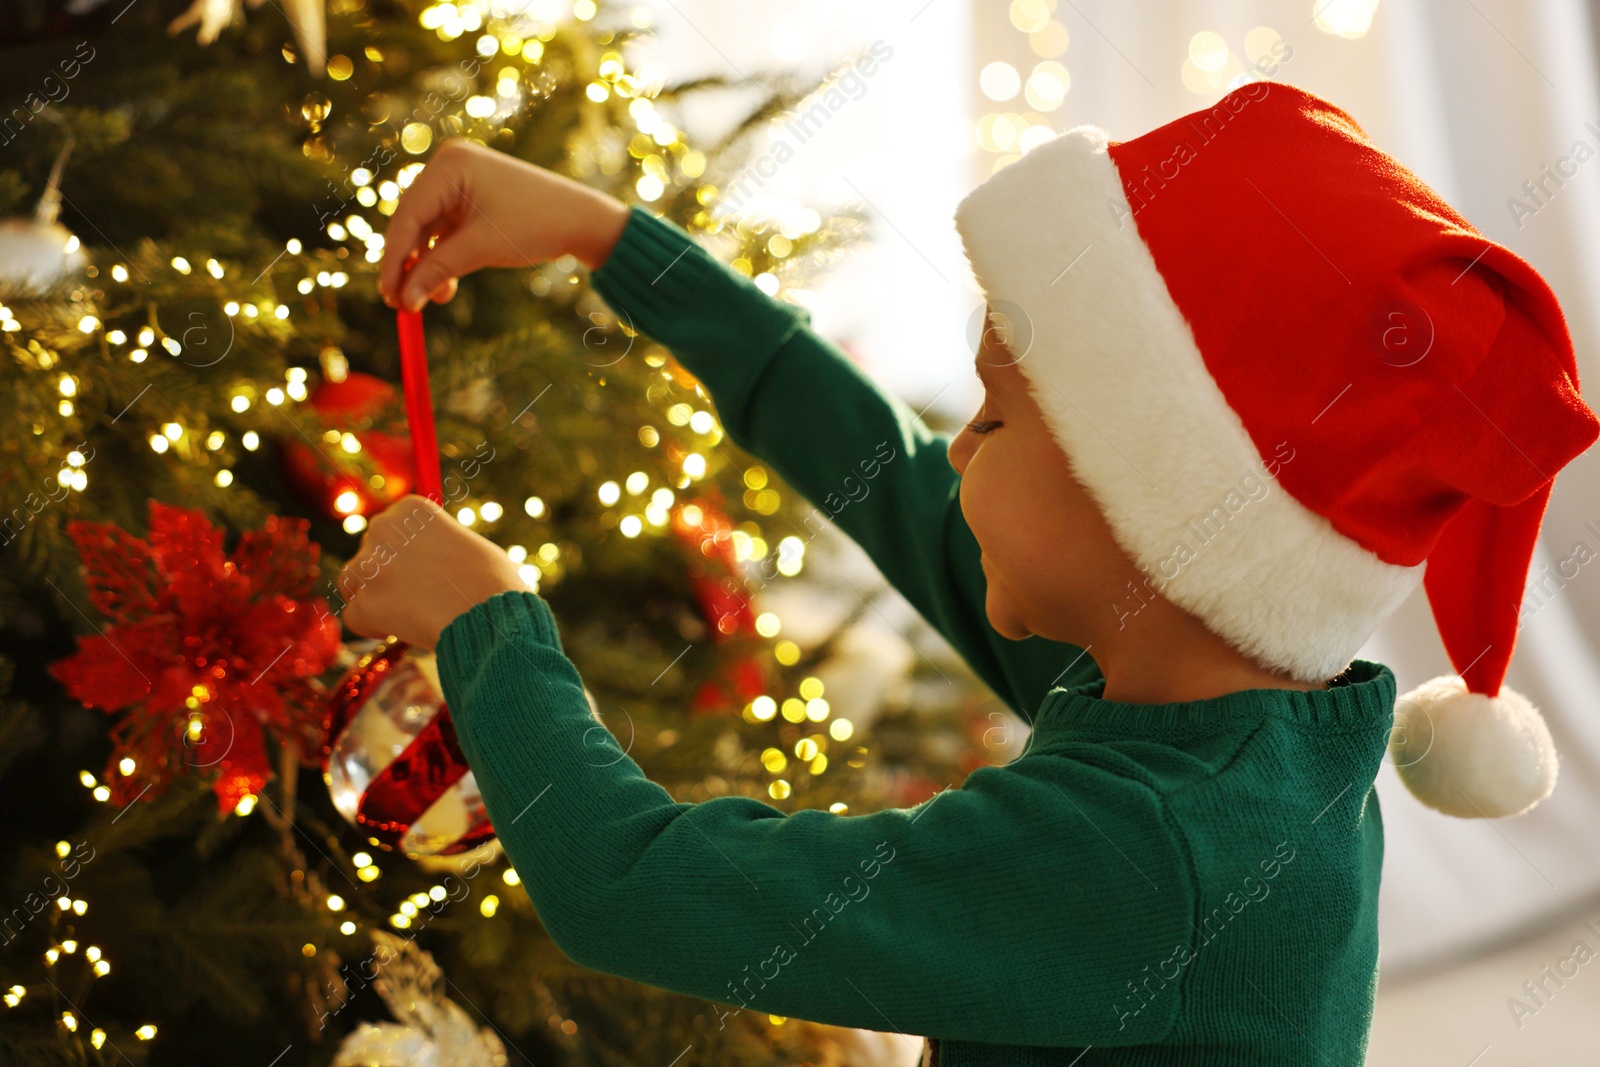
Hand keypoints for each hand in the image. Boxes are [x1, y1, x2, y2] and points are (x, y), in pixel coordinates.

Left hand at [337, 495, 531, 650]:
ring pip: (352, 582)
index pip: (389, 529)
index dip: (403, 554)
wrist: (490, 614)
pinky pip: (354, 617)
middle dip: (385, 574)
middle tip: (416, 595)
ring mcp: (370, 565)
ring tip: (408, 612)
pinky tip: (402, 629)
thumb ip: (435, 543)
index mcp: (410, 508)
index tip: (423, 571)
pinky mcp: (364, 602)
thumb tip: (424, 559)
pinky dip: (373, 626)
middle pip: (369, 553)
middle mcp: (383, 528)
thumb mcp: (466, 543)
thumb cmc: (491, 581)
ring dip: (373, 597)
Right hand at [378, 137, 630, 312]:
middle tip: (401, 304)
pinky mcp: (468, 197)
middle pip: (412, 221)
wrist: (581, 220)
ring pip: (426, 229)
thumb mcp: (481, 249)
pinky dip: (443, 257)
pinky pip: (443, 229)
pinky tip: (445, 286)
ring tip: (435, 299)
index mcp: (449, 164)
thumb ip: (438, 271)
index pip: (407, 215)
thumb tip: (404, 300)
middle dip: (408, 265)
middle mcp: (448, 165)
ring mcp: (458, 180)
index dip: (394, 259)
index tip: (389, 296)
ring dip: (428, 266)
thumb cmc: (536, 225)